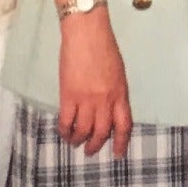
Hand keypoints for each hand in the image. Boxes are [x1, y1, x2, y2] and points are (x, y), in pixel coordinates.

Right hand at [58, 12, 131, 156]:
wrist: (86, 33)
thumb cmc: (104, 47)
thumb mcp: (118, 72)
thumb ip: (115, 92)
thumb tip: (109, 109)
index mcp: (121, 93)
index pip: (124, 125)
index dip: (121, 142)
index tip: (118, 154)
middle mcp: (105, 100)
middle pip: (102, 132)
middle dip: (96, 145)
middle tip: (90, 151)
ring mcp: (87, 99)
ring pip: (83, 130)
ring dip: (78, 140)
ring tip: (74, 142)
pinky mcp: (69, 95)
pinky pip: (67, 121)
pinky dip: (64, 130)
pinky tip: (63, 132)